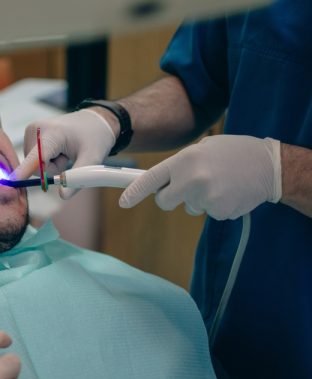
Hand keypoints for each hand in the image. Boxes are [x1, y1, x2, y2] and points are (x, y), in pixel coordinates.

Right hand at [11, 109, 115, 198]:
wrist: (94, 121)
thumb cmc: (95, 138)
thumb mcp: (92, 159)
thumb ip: (78, 178)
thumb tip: (63, 196)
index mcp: (52, 133)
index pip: (35, 158)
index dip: (23, 172)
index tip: (10, 182)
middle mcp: (36, 129)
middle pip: (34, 167)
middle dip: (50, 170)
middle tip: (67, 157)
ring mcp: (31, 131)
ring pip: (32, 165)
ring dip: (49, 165)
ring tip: (64, 152)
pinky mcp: (30, 134)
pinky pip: (33, 160)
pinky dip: (46, 160)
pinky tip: (58, 149)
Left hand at [119, 135, 281, 219]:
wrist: (270, 166)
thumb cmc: (233, 153)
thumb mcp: (203, 149)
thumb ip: (180, 165)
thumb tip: (161, 182)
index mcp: (184, 160)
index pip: (151, 180)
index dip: (134, 192)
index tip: (123, 202)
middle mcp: (191, 180)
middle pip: (164, 201)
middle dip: (171, 197)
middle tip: (191, 185)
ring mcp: (205, 198)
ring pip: (189, 207)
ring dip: (199, 199)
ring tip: (220, 182)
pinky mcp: (219, 212)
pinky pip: (207, 213)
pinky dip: (216, 206)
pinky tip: (229, 192)